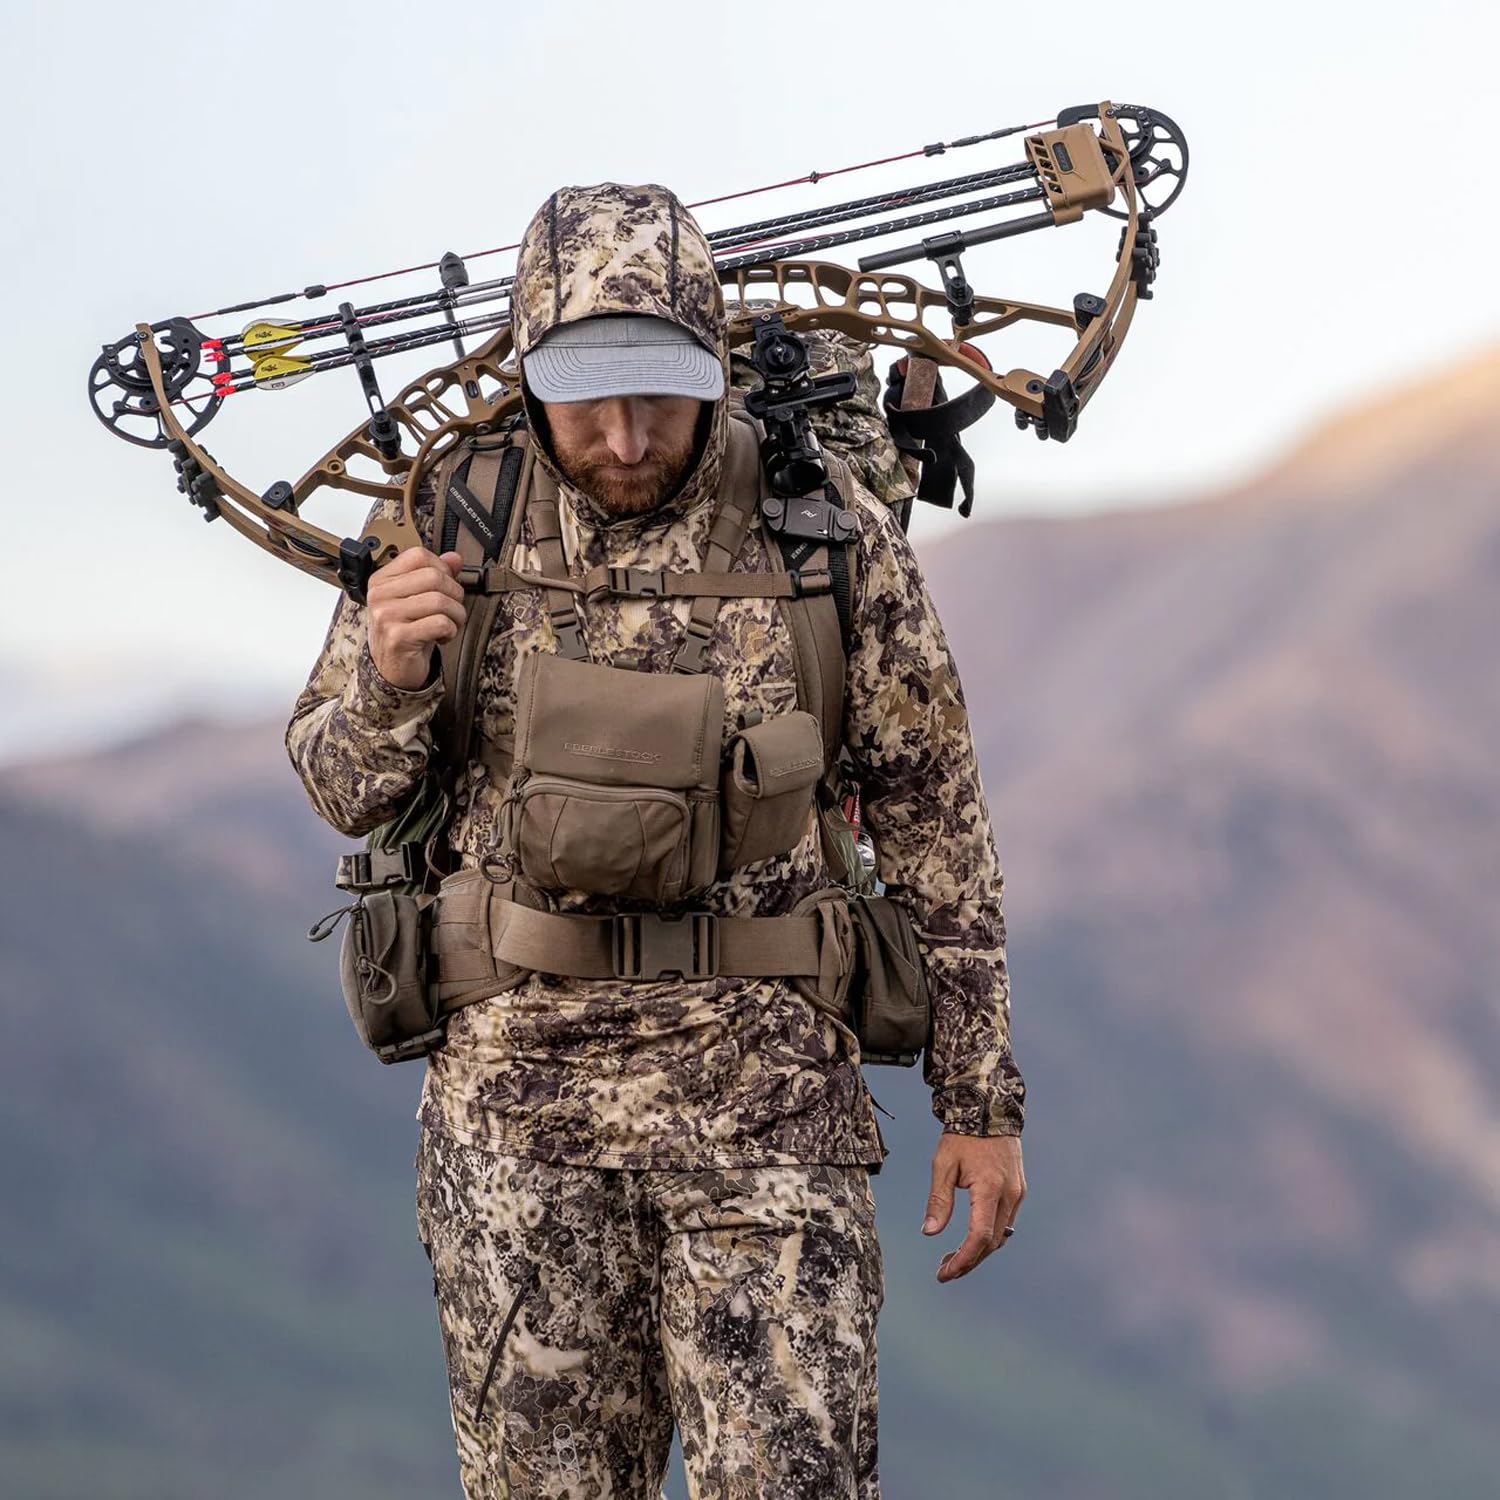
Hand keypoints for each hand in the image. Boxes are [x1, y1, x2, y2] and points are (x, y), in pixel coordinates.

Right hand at [366, 547, 465, 689]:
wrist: (392, 668)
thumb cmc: (405, 632)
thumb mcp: (417, 599)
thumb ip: (434, 574)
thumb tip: (454, 558)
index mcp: (382, 580)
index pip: (419, 556)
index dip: (442, 568)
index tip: (444, 586)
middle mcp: (380, 595)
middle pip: (434, 577)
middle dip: (454, 594)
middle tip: (451, 609)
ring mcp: (387, 616)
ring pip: (440, 600)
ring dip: (456, 615)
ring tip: (449, 624)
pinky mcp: (398, 637)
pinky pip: (440, 623)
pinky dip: (450, 631)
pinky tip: (441, 637)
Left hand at [923, 1133, 1025, 1282]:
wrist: (989, 1110)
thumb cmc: (963, 1136)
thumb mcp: (943, 1165)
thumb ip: (939, 1200)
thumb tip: (929, 1232)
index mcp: (990, 1188)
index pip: (979, 1237)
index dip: (963, 1259)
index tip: (945, 1272)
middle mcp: (1009, 1194)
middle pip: (991, 1242)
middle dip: (968, 1260)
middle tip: (945, 1270)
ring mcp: (1017, 1193)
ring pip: (1001, 1235)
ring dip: (979, 1251)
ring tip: (953, 1257)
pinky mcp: (1018, 1190)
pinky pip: (1006, 1222)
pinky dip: (989, 1235)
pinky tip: (971, 1238)